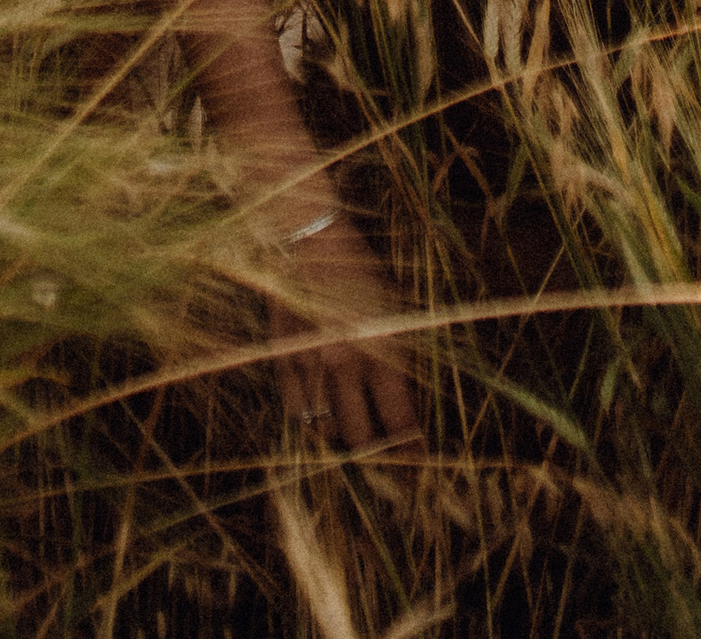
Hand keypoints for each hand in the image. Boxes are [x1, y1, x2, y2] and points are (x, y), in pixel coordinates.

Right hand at [275, 212, 419, 454]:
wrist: (307, 237)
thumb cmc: (357, 267)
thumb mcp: (391, 309)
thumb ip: (396, 358)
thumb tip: (403, 404)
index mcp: (379, 348)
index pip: (399, 420)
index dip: (411, 449)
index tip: (418, 463)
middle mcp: (344, 362)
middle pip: (360, 437)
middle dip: (377, 453)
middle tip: (385, 458)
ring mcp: (309, 362)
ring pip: (326, 429)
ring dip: (342, 439)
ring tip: (353, 438)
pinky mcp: (282, 357)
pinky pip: (296, 410)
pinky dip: (311, 421)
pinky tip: (321, 417)